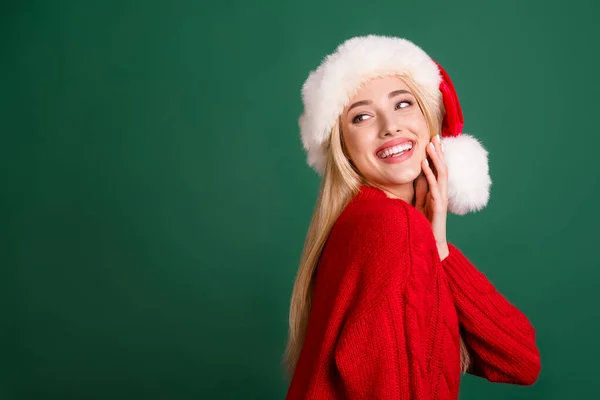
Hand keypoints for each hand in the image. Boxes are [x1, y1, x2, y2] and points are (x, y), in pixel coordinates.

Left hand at [414, 134, 449, 259]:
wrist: (430, 243)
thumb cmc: (424, 224)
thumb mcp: (419, 202)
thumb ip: (420, 189)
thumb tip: (417, 174)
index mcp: (437, 190)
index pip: (439, 169)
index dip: (437, 155)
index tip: (433, 140)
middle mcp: (441, 192)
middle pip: (442, 167)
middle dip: (439, 152)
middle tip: (435, 136)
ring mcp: (441, 198)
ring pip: (441, 173)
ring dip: (435, 158)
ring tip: (430, 145)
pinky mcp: (438, 205)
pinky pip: (434, 186)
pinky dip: (429, 173)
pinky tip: (424, 163)